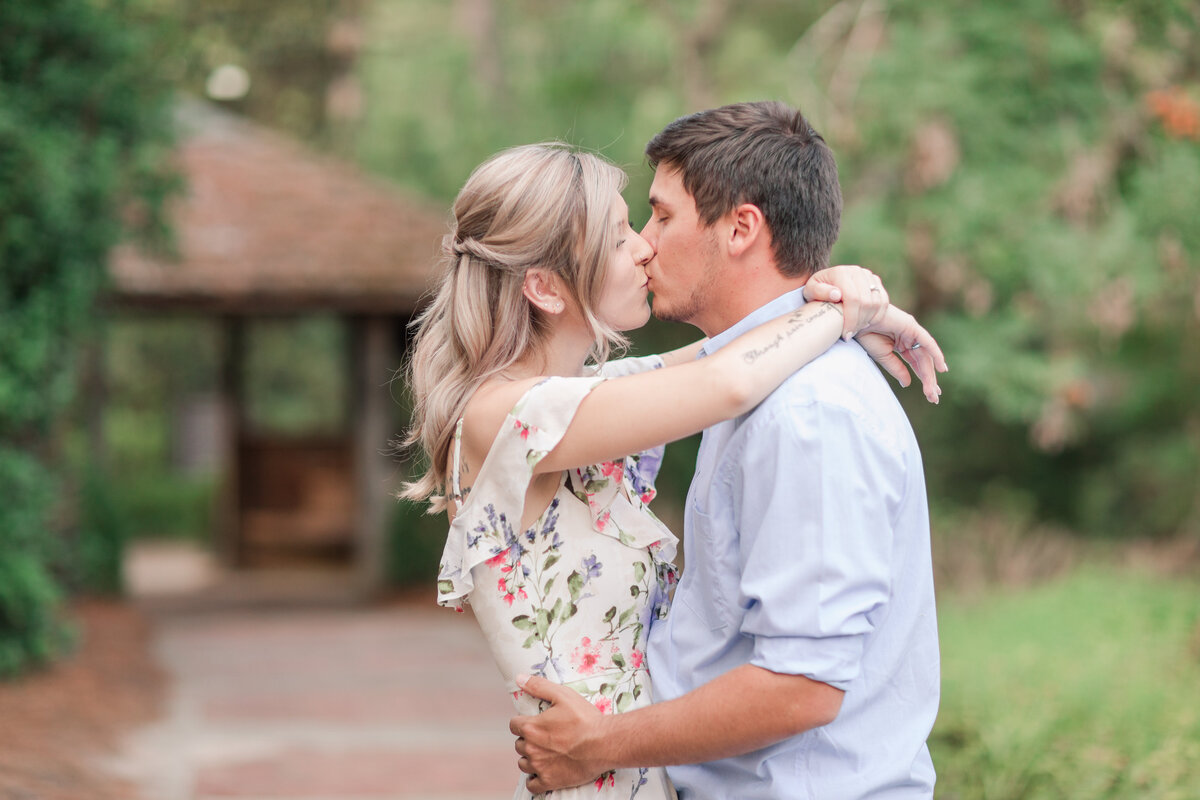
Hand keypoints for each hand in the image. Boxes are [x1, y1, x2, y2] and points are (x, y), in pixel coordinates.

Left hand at [510, 674, 607, 793]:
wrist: (603, 743)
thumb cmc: (585, 719)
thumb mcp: (563, 695)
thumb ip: (539, 686)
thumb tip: (519, 678)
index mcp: (531, 727)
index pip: (514, 725)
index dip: (523, 722)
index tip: (534, 723)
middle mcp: (531, 748)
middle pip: (519, 744)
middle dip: (528, 740)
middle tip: (545, 737)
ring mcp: (539, 766)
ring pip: (523, 763)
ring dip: (530, 758)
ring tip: (545, 753)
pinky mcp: (549, 781)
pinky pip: (531, 784)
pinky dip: (535, 778)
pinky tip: (544, 771)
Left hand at [803, 265, 888, 338]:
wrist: (825, 283)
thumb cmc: (816, 291)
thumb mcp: (810, 292)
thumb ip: (819, 292)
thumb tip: (837, 294)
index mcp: (841, 272)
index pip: (853, 299)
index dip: (851, 319)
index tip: (846, 335)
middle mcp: (856, 271)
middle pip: (866, 302)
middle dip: (859, 322)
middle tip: (850, 334)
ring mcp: (868, 275)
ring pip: (877, 302)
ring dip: (868, 320)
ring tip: (856, 329)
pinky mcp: (876, 281)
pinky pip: (884, 301)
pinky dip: (877, 315)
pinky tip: (866, 323)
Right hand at [855, 306, 947, 402]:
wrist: (856, 319)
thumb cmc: (866, 335)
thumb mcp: (883, 357)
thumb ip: (897, 369)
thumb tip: (908, 384)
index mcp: (901, 345)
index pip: (916, 364)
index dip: (924, 379)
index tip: (930, 395)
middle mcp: (909, 338)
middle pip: (923, 362)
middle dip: (929, 380)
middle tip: (934, 398)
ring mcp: (912, 332)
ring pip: (926, 356)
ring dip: (930, 374)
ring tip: (933, 391)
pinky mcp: (912, 326)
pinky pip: (927, 342)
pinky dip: (935, 354)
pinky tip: (941, 369)